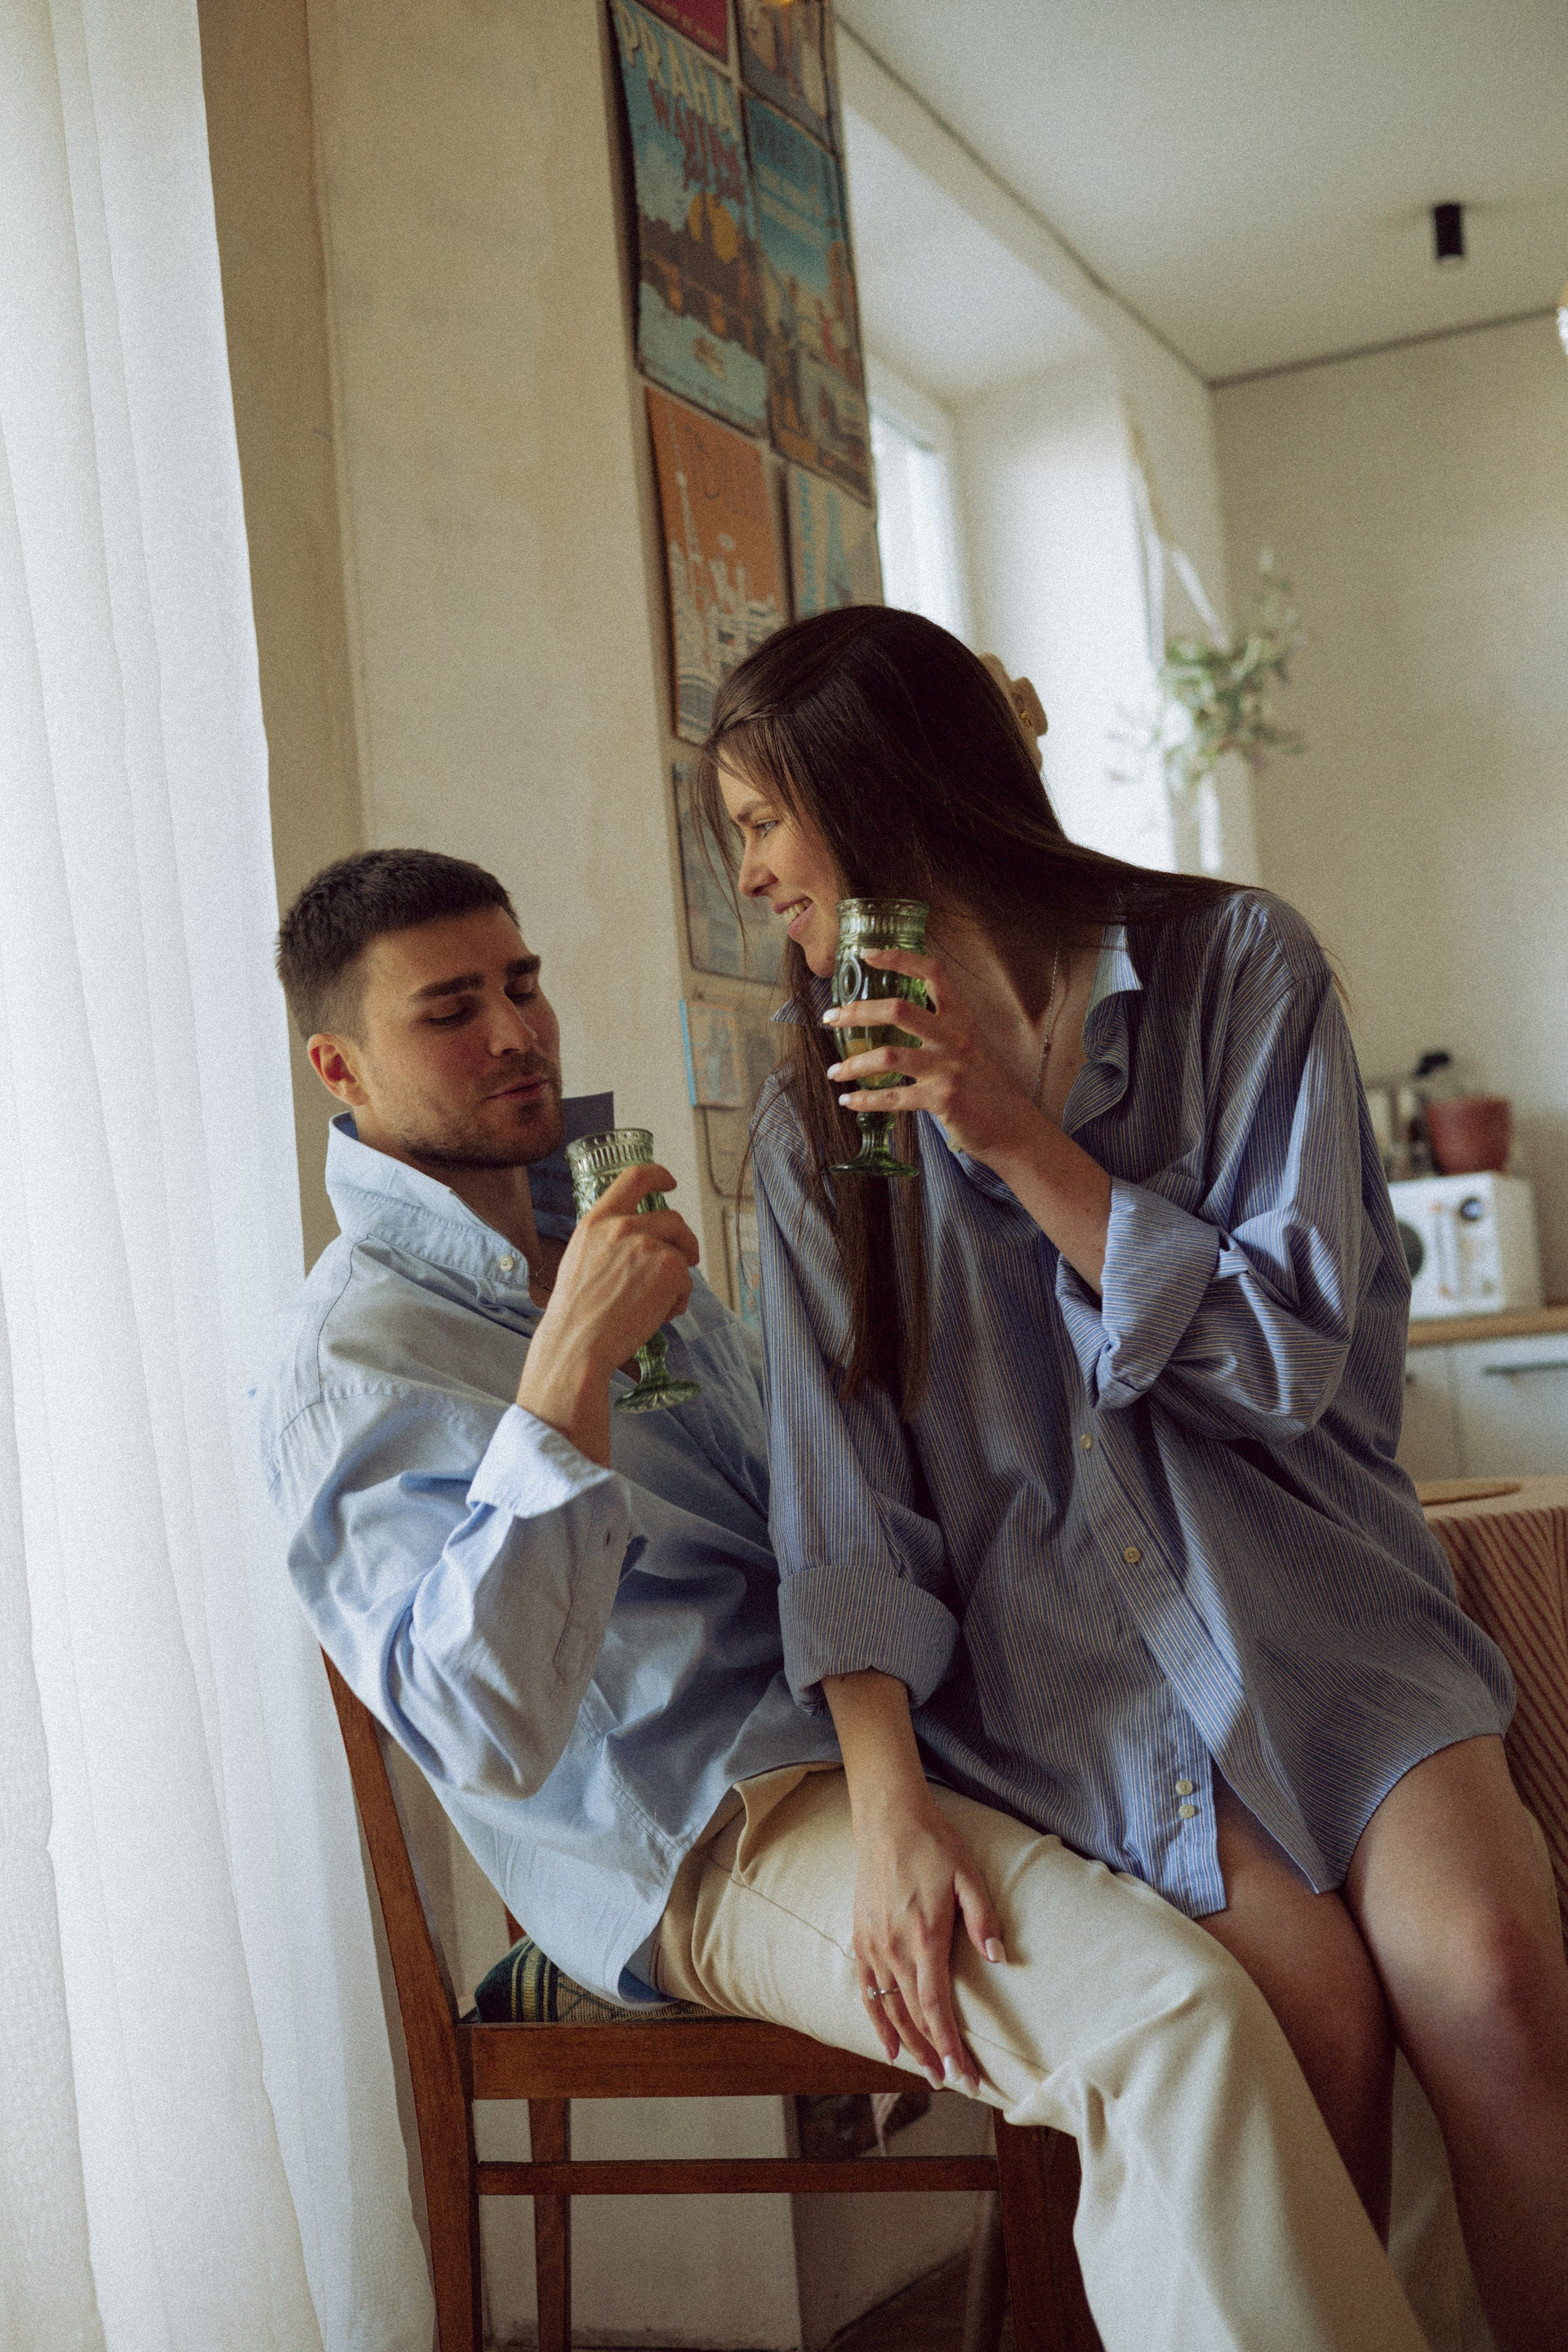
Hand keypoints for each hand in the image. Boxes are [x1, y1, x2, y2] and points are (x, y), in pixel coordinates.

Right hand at [517, 1164, 698, 1463]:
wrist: (577, 1344)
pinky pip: (687, 1282)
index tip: (669, 1181)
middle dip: (684, 1239)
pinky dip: (678, 1301)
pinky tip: (655, 1317)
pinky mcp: (670, 1268)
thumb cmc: (575, 1315)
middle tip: (687, 1258)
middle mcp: (622, 1226)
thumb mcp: (580, 1261)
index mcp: (596, 1221)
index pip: (633, 1178)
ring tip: (656, 1305)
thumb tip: (642, 1244)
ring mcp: (648, 1245)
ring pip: (680, 1254)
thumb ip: (608, 1243)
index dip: (657, 1175)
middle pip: (672, 1219)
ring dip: (677, 1278)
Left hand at [822, 947, 1044, 1164]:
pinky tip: (850, 1101)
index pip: (933, 973)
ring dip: (854, 1064)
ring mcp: (949, 1068)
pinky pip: (893, 1097)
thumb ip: (943, 1031)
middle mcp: (956, 1037)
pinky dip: (866, 1100)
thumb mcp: (973, 1047)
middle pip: (898, 1009)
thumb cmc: (989, 1088)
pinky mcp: (943, 1099)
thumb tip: (899, 1020)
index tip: (867, 955)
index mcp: (963, 1018)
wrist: (1015, 1128)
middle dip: (857, 1012)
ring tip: (835, 1071)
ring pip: (888, 1056)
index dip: (899, 958)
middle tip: (832, 1018)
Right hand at [850, 1778, 1002, 2092]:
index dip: (949, 2044)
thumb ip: (982, 1918)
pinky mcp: (861, 1938)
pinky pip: (867, 1990)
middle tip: (953, 2083)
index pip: (935, 2004)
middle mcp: (894, 1947)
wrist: (887, 1819)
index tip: (963, 2075)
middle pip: (913, 2015)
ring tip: (929, 2072)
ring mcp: (873, 1944)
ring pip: (889, 2008)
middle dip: (935, 2054)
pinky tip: (889, 2046)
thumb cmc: (933, 1845)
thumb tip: (998, 1956)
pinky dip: (877, 2021)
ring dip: (910, 2044)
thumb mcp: (968, 1875)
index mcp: (924, 1935)